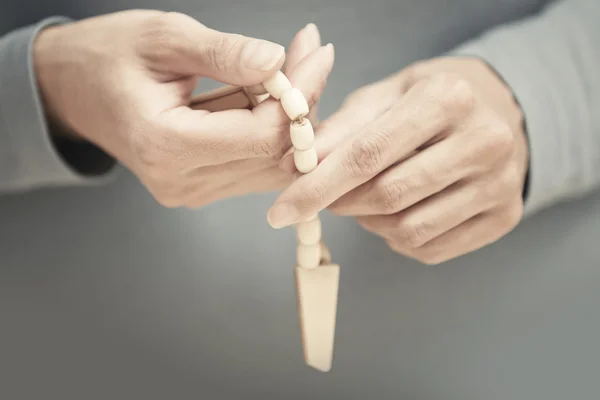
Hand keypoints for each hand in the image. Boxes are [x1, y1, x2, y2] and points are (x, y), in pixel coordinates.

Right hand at [34, 10, 332, 207]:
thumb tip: (277, 62)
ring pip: (271, 165)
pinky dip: (273, 130)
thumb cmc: (108, 57)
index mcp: (165, 145)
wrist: (73, 89)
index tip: (317, 53)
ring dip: (292, 117)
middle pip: (273, 154)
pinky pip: (255, 165)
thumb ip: (223, 53)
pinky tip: (275, 92)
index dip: (300, 95)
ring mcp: (191, 190)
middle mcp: (181, 181)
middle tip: (312, 53)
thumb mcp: (163, 38)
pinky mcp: (200, 186)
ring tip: (296, 64)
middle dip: (303, 103)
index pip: (260, 136)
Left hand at [269, 57, 528, 263]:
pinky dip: (396, 237)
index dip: (317, 187)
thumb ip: (338, 130)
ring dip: (367, 222)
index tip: (281, 211)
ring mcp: (500, 184)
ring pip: (408, 229)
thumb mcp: (384, 95)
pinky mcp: (504, 217)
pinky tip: (395, 213)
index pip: (368, 154)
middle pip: (387, 196)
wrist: (500, 111)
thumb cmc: (429, 100)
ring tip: (363, 200)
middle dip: (339, 203)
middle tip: (322, 197)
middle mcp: (484, 141)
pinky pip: (429, 248)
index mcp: (448, 98)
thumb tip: (291, 167)